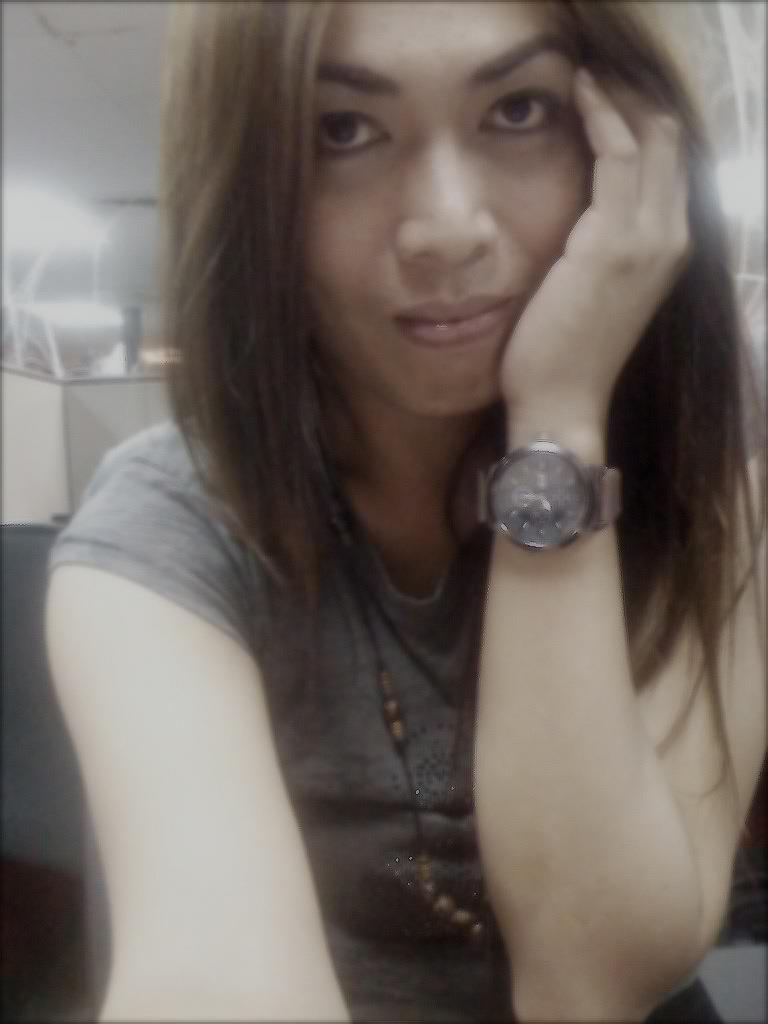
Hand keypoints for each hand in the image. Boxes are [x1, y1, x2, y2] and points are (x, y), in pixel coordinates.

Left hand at [500, 69, 690, 433]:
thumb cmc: (566, 355)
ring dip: (618, 98)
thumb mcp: (597, 292)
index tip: (608, 94)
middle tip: (596, 74)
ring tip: (586, 75)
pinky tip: (579, 94)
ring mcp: (648, 238)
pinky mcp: (613, 241)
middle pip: (669, 141)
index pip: (670, 165)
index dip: (644, 122)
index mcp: (669, 249)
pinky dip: (601, 118)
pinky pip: (617, 156)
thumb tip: (585, 215)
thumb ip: (603, 248)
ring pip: (649, 139)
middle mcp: (672, 237)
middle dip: (635, 99)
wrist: (562, 401)